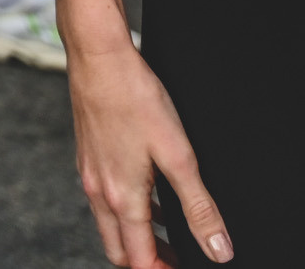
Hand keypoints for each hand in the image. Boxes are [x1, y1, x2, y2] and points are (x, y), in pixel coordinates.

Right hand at [68, 38, 229, 264]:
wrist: (98, 57)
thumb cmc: (134, 99)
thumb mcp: (178, 155)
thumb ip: (198, 206)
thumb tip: (217, 249)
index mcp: (121, 197)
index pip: (138, 259)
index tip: (186, 267)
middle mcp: (98, 191)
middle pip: (118, 249)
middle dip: (147, 261)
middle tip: (179, 257)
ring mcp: (89, 173)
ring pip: (110, 224)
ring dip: (138, 235)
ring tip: (172, 229)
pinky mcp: (87, 156)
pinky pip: (104, 198)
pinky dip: (127, 209)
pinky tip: (151, 190)